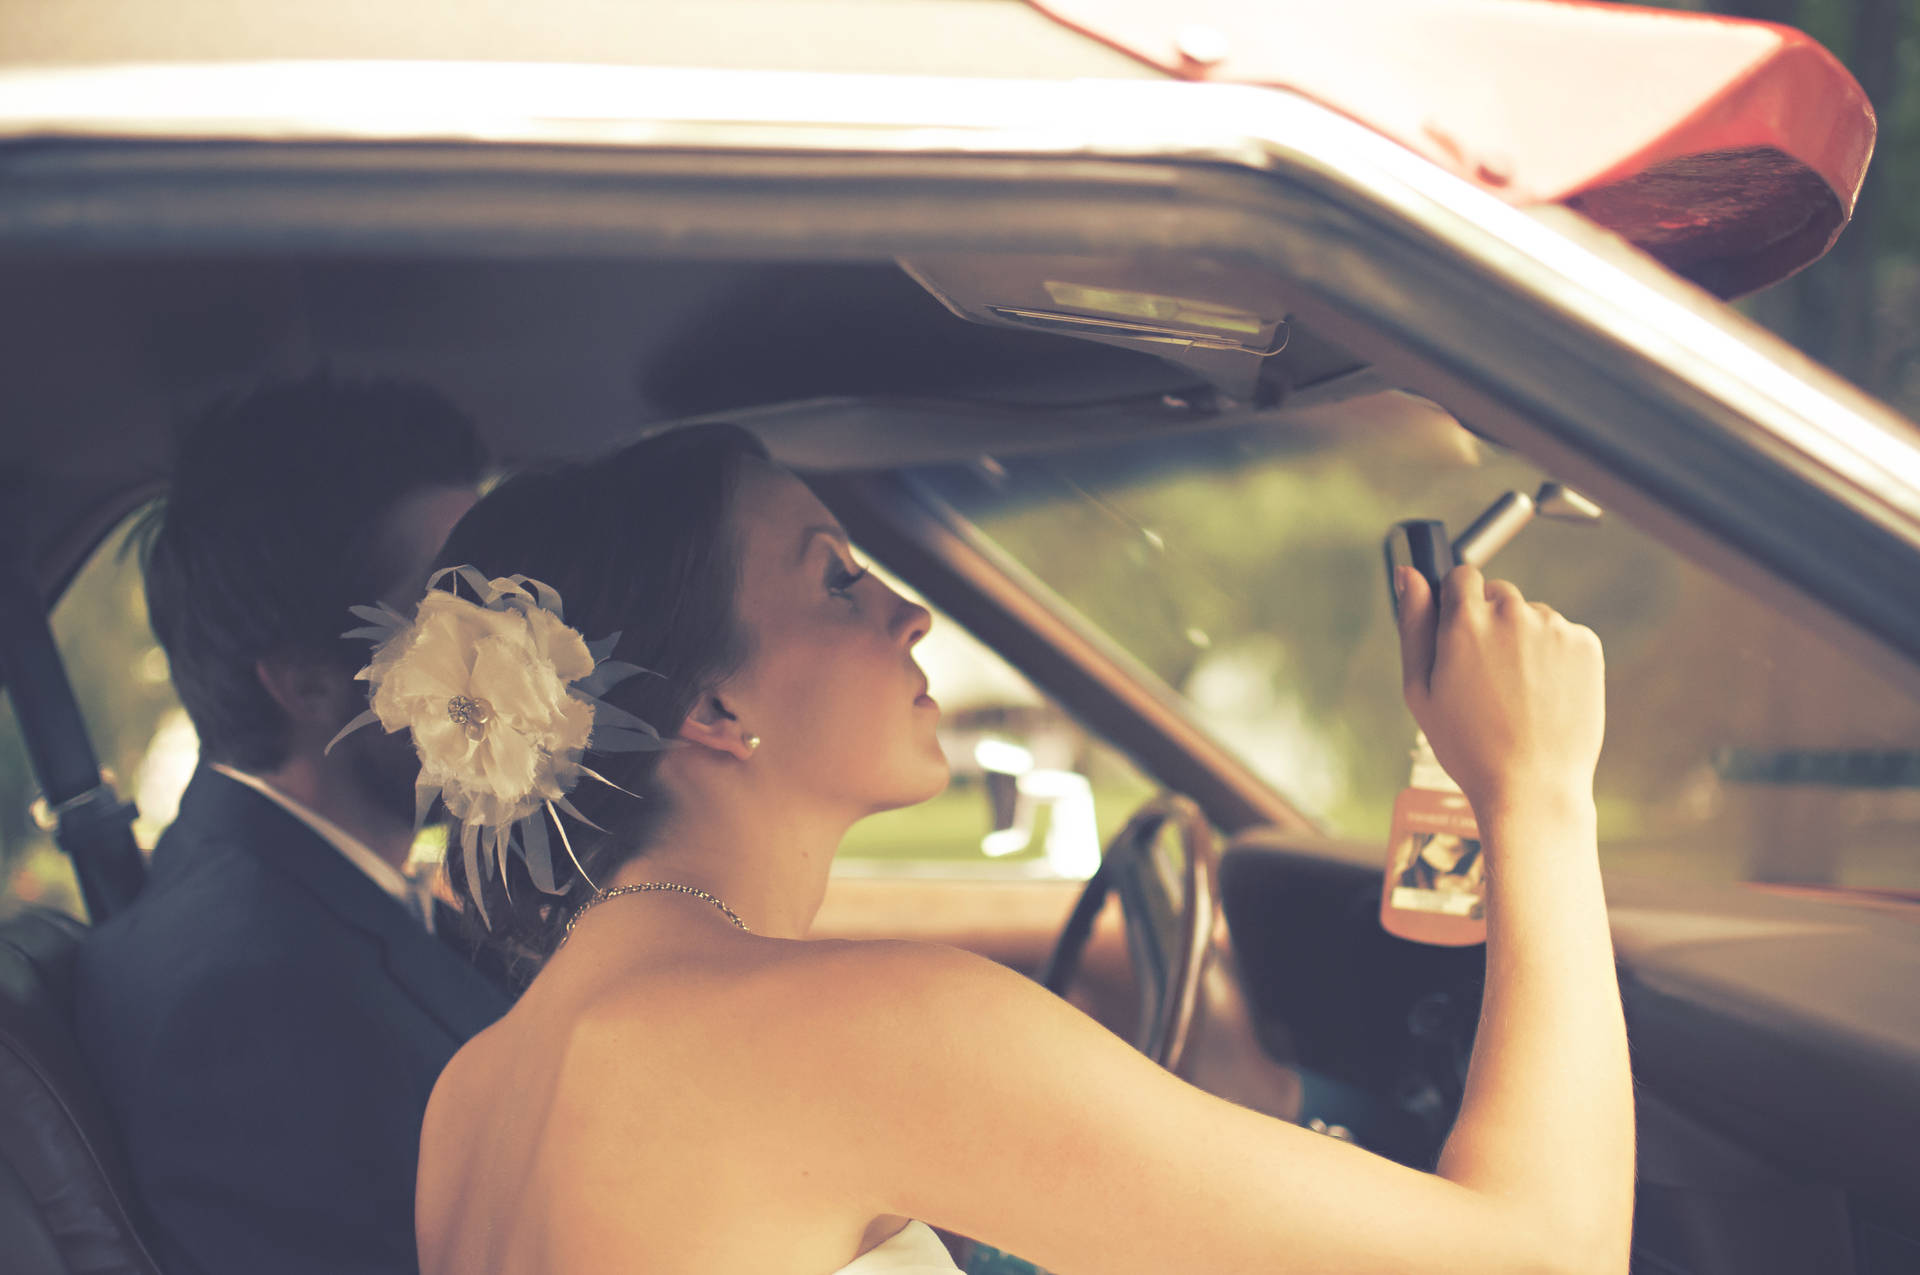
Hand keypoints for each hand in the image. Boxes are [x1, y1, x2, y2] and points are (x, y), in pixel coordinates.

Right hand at [1394, 565, 1604, 818]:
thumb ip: (1413, 624)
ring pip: (1532, 615)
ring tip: (1518, 694)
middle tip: (1487, 676)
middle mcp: (1512, 613)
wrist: (1532, 785)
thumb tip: (1408, 574)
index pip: (1461, 576)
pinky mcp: (1586, 645)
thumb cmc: (1466, 744)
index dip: (1456, 603)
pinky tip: (1544, 695)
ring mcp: (1554, 627)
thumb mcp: (1420, 688)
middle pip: (1498, 594)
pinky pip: (1563, 635)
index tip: (1459, 635)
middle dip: (1490, 621)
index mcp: (1465, 620)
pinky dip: (1554, 657)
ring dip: (1523, 639)